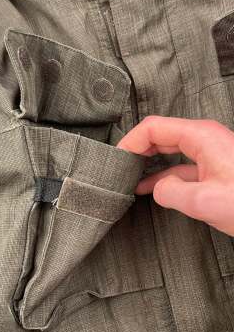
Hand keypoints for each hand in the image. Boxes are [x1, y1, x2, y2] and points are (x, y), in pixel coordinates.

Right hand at [116, 116, 233, 236]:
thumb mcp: (208, 203)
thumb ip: (172, 192)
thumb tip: (156, 189)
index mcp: (201, 137)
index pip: (152, 128)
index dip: (130, 142)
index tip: (116, 160)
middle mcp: (204, 139)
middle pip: (159, 135)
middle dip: (136, 150)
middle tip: (118, 168)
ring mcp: (209, 153)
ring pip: (168, 150)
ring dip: (147, 162)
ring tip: (128, 177)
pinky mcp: (214, 168)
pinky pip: (179, 165)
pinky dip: (161, 174)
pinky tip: (150, 187)